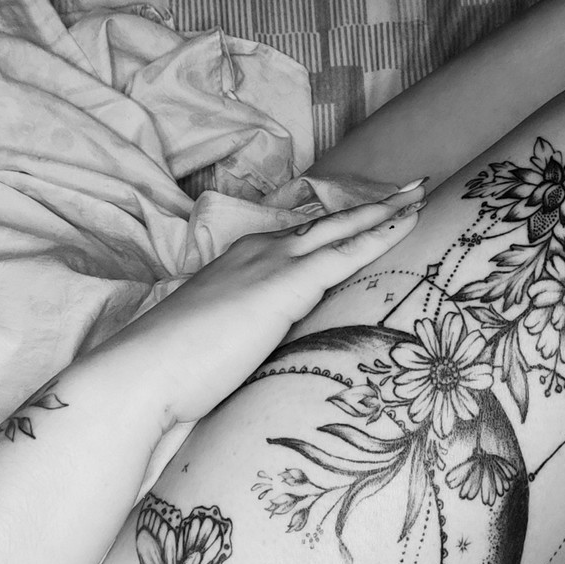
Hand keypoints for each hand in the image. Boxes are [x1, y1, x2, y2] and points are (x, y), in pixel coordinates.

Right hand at [104, 180, 428, 428]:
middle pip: (324, 224)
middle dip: (367, 207)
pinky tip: (410, 222)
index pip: (297, 242)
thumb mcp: (214, 346)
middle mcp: (256, 254)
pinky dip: (382, 232)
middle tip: (407, 189)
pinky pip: (348, 250)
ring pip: (341, 229)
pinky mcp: (288, 283)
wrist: (145, 374)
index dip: (331, 230)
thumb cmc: (171, 372)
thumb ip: (240, 339)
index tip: (359, 219)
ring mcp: (272, 264)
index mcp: (238, 266)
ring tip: (419, 195)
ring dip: (382, 211)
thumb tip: (251, 356)